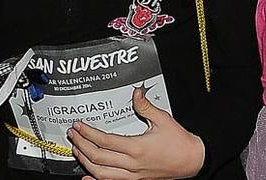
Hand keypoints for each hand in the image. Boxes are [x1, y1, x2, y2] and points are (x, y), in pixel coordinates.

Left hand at [67, 87, 204, 179]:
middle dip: (81, 145)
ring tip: (77, 151)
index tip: (79, 125)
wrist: (192, 161)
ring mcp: (133, 175)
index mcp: (137, 148)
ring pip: (101, 173)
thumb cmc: (179, 142)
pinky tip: (87, 177)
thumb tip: (136, 93)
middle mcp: (132, 164)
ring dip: (85, 162)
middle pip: (98, 157)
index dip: (88, 133)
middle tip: (73, 135)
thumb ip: (146, 106)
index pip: (104, 141)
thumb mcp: (163, 120)